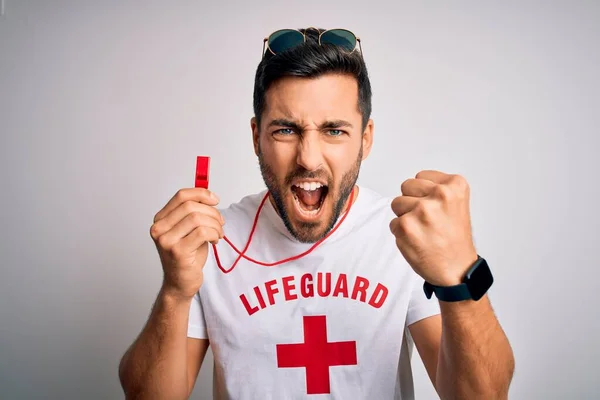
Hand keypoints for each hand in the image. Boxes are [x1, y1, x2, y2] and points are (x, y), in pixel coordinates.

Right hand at [150, 188, 224, 299]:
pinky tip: (214, 241)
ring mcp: (166, 240)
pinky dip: (214, 234)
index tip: (215, 200)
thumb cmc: (187, 256)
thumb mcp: (189, 230)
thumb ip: (195, 213)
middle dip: (212, 212)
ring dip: (215, 224)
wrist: (180, 283)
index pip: (181, 196)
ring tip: (218, 234)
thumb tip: (209, 197)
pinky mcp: (178, 251)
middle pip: (190, 206)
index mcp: (161, 219)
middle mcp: (159, 229)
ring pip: (197, 218)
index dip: (201, 194)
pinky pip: (202, 232)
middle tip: (220, 222)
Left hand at [390, 170, 477, 285]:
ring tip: (423, 230)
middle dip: (411, 201)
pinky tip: (417, 240)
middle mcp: (439, 195)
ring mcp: (422, 210)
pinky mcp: (406, 226)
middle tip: (428, 220)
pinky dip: (401, 233)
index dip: (424, 193)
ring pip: (396, 203)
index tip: (437, 209)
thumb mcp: (456, 203)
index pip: (421, 177)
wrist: (456, 270)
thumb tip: (412, 184)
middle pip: (406, 186)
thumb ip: (436, 189)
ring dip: (405, 217)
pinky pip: (393, 223)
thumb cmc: (454, 239)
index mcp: (454, 186)